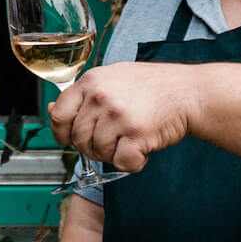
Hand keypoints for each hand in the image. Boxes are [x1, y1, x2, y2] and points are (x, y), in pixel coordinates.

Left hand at [50, 63, 195, 173]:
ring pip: (98, 153)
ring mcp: (118, 115)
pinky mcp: (137, 134)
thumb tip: (52, 110)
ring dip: (114, 154)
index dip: (63, 133)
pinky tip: (143, 148)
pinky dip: (133, 162)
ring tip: (130, 139)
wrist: (188, 92)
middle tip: (114, 139)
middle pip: (79, 139)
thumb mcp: (111, 78)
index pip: (59, 115)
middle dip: (93, 147)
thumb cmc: (151, 86)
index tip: (72, 138)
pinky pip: (121, 163)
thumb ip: (83, 95)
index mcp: (91, 82)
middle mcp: (101, 97)